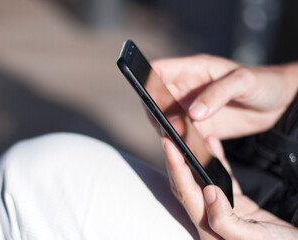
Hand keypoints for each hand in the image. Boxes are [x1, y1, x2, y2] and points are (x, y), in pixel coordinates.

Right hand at [150, 55, 297, 138]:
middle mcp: (187, 89)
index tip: (146, 96)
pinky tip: (191, 148)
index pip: (159, 70)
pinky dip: (183, 142)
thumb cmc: (264, 83)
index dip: (147, 80)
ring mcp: (192, 109)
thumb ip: (218, 94)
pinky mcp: (200, 127)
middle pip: (156, 99)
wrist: (280, 104)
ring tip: (181, 139)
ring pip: (167, 119)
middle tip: (168, 126)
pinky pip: (183, 135)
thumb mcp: (244, 81)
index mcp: (193, 70)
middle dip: (155, 112)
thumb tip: (192, 113)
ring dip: (168, 129)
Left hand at [162, 136, 297, 239]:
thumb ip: (225, 220)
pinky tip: (213, 147)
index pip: (186, 192)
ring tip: (187, 136)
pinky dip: (218, 162)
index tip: (169, 144)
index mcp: (208, 229)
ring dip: (195, 158)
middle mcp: (210, 220)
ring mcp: (223, 211)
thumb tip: (209, 192)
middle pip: (187, 185)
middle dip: (178, 159)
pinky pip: (223, 179)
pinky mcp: (236, 206)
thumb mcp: (253, 239)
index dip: (176, 166)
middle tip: (170, 135)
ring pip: (202, 179)